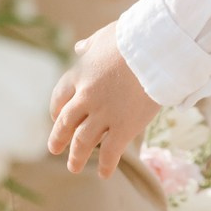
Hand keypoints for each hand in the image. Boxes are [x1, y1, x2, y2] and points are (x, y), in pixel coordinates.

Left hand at [47, 23, 158, 178]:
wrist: (155, 49)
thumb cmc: (132, 36)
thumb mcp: (105, 35)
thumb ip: (90, 45)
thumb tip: (78, 47)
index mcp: (79, 74)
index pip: (59, 97)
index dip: (56, 110)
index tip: (57, 117)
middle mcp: (86, 97)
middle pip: (65, 123)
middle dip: (58, 138)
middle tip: (54, 149)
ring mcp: (104, 114)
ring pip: (82, 142)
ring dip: (76, 157)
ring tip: (74, 167)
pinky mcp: (124, 127)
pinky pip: (110, 152)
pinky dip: (106, 165)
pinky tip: (104, 174)